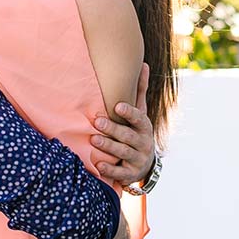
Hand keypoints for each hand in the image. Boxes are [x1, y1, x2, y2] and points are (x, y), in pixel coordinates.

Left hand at [92, 63, 155, 184]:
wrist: (145, 164)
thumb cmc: (137, 131)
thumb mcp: (141, 113)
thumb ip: (139, 91)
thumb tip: (143, 64)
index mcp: (144, 127)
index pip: (139, 119)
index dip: (130, 113)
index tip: (118, 106)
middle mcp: (143, 143)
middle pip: (128, 136)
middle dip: (113, 129)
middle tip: (97, 122)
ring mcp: (138, 160)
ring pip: (123, 153)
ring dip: (109, 146)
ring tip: (93, 140)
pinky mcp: (130, 174)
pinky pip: (120, 173)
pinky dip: (109, 170)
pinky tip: (98, 164)